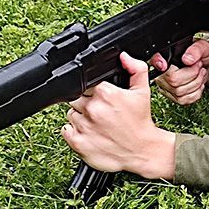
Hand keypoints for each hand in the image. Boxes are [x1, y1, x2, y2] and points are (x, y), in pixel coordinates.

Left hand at [61, 52, 174, 178]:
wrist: (142, 151)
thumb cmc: (140, 122)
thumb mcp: (143, 92)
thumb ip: (136, 69)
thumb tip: (124, 56)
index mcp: (106, 93)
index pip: (86, 83)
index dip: (94, 91)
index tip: (103, 99)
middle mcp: (93, 108)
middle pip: (76, 98)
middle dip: (86, 103)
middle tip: (101, 112)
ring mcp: (84, 126)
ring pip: (71, 114)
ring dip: (81, 118)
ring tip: (97, 124)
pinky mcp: (77, 142)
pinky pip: (66, 130)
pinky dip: (74, 132)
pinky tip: (90, 133)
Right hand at [150, 39, 208, 104]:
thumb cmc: (204, 55)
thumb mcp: (203, 47)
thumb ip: (195, 50)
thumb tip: (187, 59)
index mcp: (166, 56)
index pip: (155, 60)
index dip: (157, 63)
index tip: (164, 65)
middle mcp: (162, 72)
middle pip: (172, 81)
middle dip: (192, 75)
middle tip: (199, 67)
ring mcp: (167, 86)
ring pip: (179, 93)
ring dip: (196, 84)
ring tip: (201, 74)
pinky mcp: (174, 96)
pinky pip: (183, 100)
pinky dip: (196, 93)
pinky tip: (198, 84)